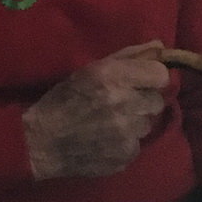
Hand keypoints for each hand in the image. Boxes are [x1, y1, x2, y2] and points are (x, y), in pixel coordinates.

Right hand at [22, 41, 170, 180]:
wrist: (41, 141)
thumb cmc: (61, 100)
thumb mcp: (88, 70)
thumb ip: (127, 56)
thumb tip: (160, 45)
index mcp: (111, 76)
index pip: (160, 75)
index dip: (152, 77)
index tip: (141, 82)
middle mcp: (123, 104)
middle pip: (156, 101)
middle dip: (142, 101)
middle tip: (121, 103)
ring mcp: (126, 133)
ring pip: (146, 124)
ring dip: (133, 122)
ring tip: (110, 123)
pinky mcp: (126, 156)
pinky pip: (137, 145)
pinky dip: (125, 142)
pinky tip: (106, 140)